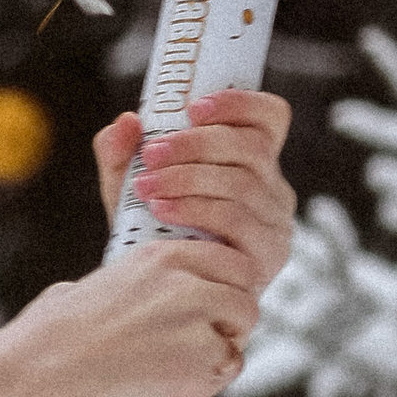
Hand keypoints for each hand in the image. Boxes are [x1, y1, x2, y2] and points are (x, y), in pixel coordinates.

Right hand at [0, 236, 258, 396]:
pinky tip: (169, 392)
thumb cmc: (45, 341)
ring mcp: (196, 319)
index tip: (213, 308)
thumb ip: (116, 288)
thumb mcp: (84, 290)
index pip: (228, 259)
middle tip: (201, 346)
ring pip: (239, 336)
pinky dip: (204, 386)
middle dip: (230, 323)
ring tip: (180, 373)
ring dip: (219, 355)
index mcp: (158, 257)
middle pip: (244, 296)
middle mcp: (184, 281)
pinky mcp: (200, 361)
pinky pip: (223, 373)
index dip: (226, 287)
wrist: (38, 378)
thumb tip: (95, 295)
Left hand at [94, 89, 295, 295]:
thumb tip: (126, 122)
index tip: (194, 108)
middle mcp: (274, 188)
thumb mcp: (131, 186)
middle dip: (196, 145)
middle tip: (152, 153)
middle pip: (250, 148)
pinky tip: (162, 210)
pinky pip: (236, 222)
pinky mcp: (267, 257)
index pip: (270, 117)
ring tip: (148, 185)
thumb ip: (121, 153)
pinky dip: (195, 209)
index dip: (240, 104)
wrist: (160, 292)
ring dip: (189, 179)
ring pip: (242, 184)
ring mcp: (275, 224)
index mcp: (253, 161)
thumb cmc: (153, 232)